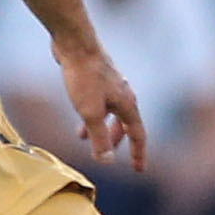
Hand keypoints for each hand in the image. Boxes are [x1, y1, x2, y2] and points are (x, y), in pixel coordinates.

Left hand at [59, 47, 148, 171]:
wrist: (75, 44)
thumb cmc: (84, 77)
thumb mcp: (90, 113)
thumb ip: (99, 138)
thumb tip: (107, 162)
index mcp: (127, 104)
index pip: (138, 135)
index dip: (138, 154)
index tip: (139, 170)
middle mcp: (124, 95)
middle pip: (125, 125)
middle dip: (117, 142)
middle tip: (109, 157)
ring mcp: (112, 85)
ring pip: (111, 113)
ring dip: (101, 128)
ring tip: (86, 140)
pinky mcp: (98, 78)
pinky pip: (100, 103)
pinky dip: (93, 114)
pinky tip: (79, 113)